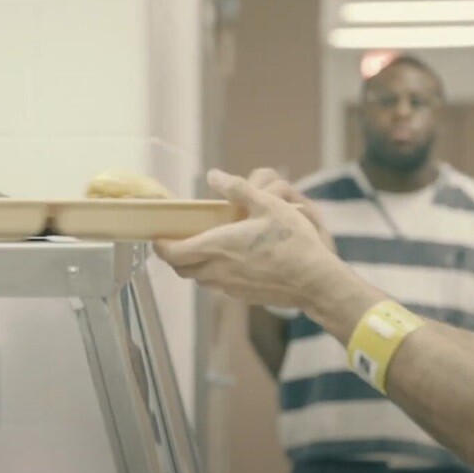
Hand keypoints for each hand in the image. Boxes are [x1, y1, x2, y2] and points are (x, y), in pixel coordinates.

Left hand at [154, 169, 341, 308]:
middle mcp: (218, 270)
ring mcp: (230, 287)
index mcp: (217, 246)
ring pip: (200, 279)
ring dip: (195, 265)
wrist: (315, 281)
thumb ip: (238, 189)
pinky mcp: (243, 296)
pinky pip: (219, 285)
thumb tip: (214, 176)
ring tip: (205, 248)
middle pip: (182, 268)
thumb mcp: (268, 204)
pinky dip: (216, 273)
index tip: (158, 237)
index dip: (161, 246)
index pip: (173, 253)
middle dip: (175, 256)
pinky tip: (233, 261)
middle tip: (179, 240)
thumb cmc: (293, 242)